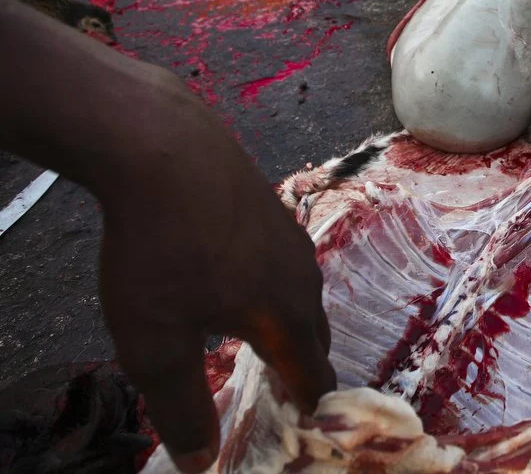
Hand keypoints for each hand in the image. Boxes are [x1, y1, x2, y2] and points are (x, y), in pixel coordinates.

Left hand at [97, 74, 333, 471]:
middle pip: (314, 336)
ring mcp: (290, 237)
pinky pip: (283, 262)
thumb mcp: (157, 345)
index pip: (313, 377)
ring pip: (300, 294)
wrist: (162, 148)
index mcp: (286, 318)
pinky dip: (271, 285)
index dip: (309, 409)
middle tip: (282, 393)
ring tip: (261, 338)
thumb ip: (183, 408)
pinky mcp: (271, 207)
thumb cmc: (160, 251)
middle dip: (302, 368)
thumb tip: (205, 462)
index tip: (300, 430)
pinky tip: (236, 279)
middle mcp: (302, 277)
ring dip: (287, 323)